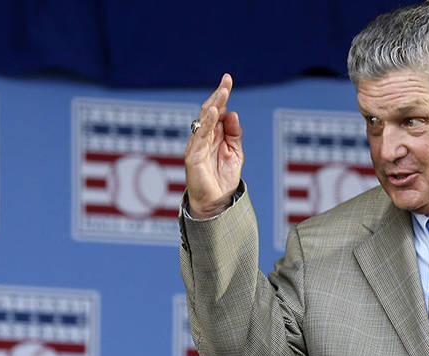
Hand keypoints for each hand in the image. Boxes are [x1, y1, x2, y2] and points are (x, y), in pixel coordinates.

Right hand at [185, 73, 243, 218]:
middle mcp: (204, 137)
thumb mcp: (236, 153)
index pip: (217, 111)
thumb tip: (232, 113)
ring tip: (222, 92)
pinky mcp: (193, 155)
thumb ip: (235, 134)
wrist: (217, 202)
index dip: (222, 96)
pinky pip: (200, 136)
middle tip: (226, 81)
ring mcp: (197, 145)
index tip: (228, 79)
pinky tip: (212, 112)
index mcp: (215, 135)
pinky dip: (206, 123)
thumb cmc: (224, 178)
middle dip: (218, 96)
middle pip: (210, 111)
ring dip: (213, 105)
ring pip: (204, 120)